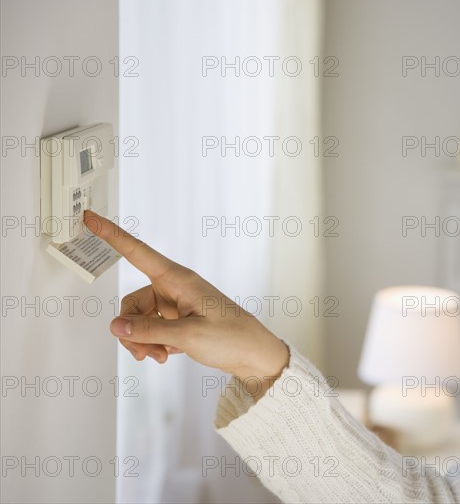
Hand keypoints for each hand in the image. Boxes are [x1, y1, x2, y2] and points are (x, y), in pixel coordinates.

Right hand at [84, 210, 289, 397]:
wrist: (254, 355)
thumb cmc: (232, 337)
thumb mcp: (188, 335)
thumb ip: (148, 331)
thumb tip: (116, 326)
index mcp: (179, 280)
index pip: (138, 252)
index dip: (112, 235)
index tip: (91, 218)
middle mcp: (175, 288)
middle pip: (132, 301)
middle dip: (131, 328)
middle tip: (143, 350)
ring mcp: (176, 305)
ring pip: (139, 318)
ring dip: (142, 339)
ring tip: (159, 355)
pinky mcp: (178, 319)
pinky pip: (151, 327)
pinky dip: (152, 342)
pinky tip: (165, 354)